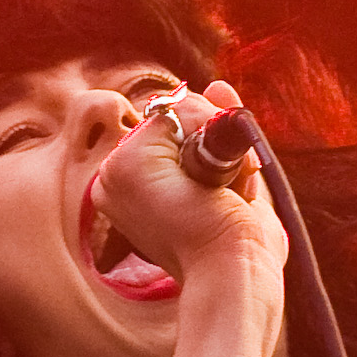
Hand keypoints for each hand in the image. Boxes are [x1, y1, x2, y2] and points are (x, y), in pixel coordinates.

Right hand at [93, 81, 287, 285]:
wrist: (235, 273)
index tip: (234, 180)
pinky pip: (175, 112)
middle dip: (217, 138)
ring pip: (177, 112)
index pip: (174, 133)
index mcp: (136, 191)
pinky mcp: (125, 165)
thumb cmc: (241, 248)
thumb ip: (223, 131)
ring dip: (218, 139)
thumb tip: (218, 84)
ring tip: (229, 189)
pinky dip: (209, 131)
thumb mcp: (236, 179)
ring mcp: (115, 173)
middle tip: (234, 189)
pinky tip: (215, 177)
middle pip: (175, 118)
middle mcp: (116, 182)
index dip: (211, 139)